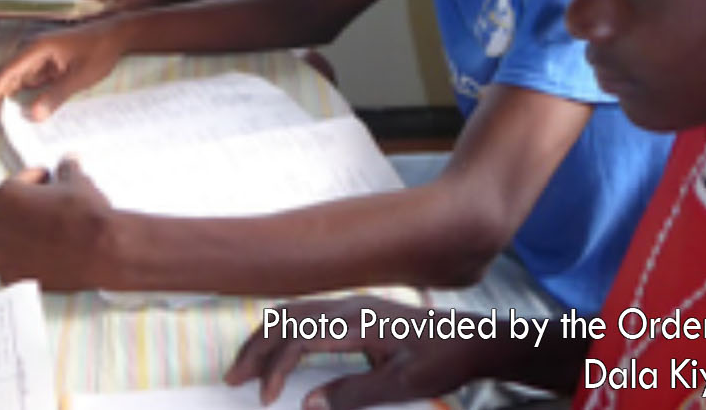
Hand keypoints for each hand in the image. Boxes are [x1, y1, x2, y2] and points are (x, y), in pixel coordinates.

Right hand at [0, 22, 124, 132]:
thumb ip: (57, 95)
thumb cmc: (100, 50)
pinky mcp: (40, 65)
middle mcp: (29, 51)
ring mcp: (33, 58)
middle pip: (1, 78)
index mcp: (36, 49)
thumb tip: (33, 116)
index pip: (5, 74)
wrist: (114, 35)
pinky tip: (2, 115)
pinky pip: (19, 83)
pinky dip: (9, 99)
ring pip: (7, 82)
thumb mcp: (81, 76)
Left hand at [0, 159, 114, 288]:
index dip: (34, 180)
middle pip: (5, 213)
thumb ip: (66, 169)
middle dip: (23, 209)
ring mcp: (1, 255)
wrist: (101, 250)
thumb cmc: (84, 215)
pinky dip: (24, 259)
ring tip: (46, 233)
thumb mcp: (77, 182)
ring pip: (6, 241)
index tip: (46, 181)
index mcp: (5, 196)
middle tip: (46, 208)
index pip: (16, 182)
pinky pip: (12, 265)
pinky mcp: (12, 278)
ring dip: (21, 235)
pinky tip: (45, 254)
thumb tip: (68, 162)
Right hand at [225, 297, 491, 409]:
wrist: (474, 340)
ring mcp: (353, 305)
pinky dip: (286, 330)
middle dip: (256, 347)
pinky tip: (279, 348)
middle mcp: (349, 306)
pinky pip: (310, 314)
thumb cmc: (442, 361)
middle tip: (231, 378)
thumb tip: (307, 405)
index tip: (266, 400)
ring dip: (267, 337)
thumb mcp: (400, 385)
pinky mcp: (358, 312)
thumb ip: (352, 394)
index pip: (299, 338)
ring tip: (246, 364)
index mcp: (356, 321)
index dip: (275, 368)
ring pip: (295, 313)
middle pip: (287, 318)